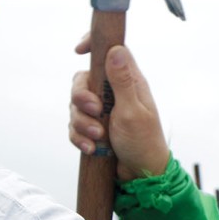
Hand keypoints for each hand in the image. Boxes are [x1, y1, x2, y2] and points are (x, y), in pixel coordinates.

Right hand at [69, 38, 170, 181]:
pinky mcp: (93, 127)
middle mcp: (113, 93)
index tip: (79, 49)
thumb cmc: (144, 142)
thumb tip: (116, 49)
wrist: (141, 174)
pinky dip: (79, 137)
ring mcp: (101, 110)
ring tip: (99, 137)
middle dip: (81, 97)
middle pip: (82, 80)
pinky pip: (74, 126)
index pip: (110, 51)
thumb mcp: (133, 111)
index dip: (93, 45)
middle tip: (95, 111)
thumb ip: (122, 81)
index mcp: (128, 82)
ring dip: (82, 123)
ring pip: (75, 106)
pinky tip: (91, 148)